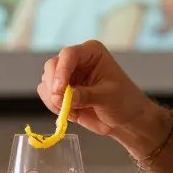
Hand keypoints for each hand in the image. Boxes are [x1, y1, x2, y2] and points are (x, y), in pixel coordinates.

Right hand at [36, 40, 157, 137]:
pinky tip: (70, 113)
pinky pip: (47, 95)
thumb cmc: (124, 102)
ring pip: (47, 81)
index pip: (69, 55)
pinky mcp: (61, 91)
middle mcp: (76, 61)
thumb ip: (85, 96)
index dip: (62, 71)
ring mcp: (67, 76)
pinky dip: (53, 106)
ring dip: (54, 98)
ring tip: (73, 111)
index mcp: (91, 53)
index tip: (60, 90)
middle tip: (61, 103)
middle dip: (54, 86)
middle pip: (52, 66)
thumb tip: (64, 97)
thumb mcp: (108, 98)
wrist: (125, 119)